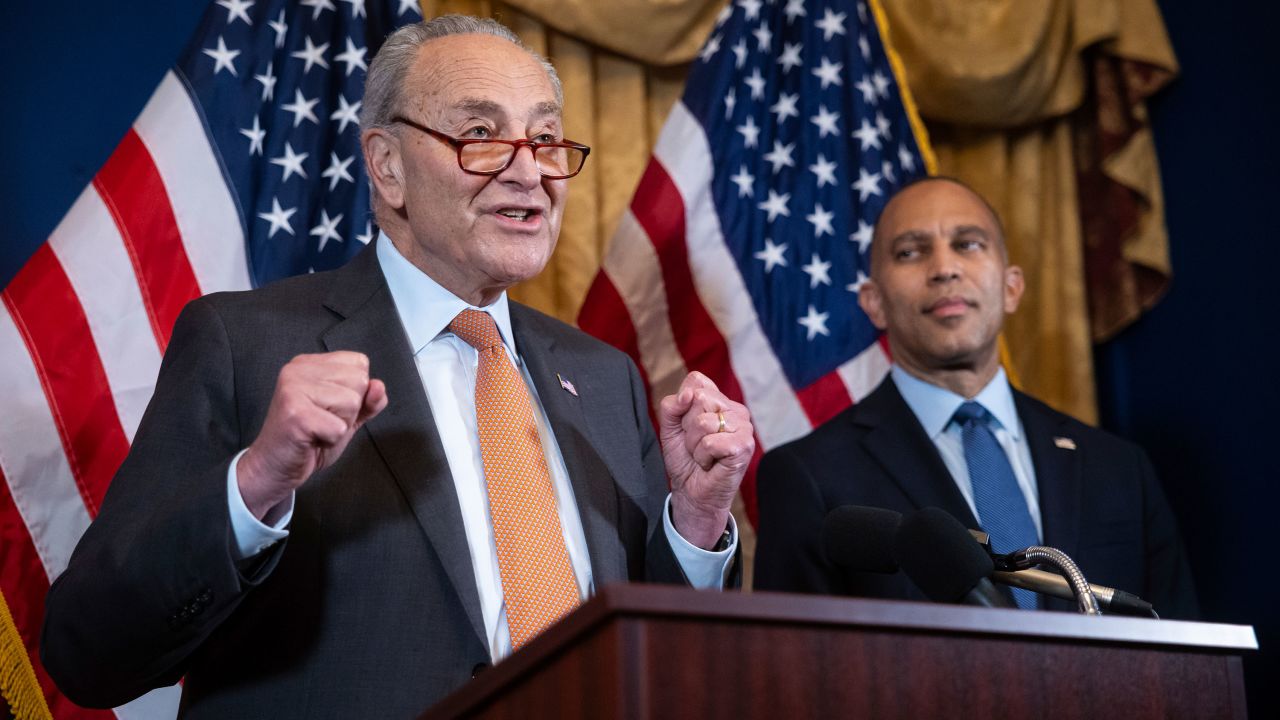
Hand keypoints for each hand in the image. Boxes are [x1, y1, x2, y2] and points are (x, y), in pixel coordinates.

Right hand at [237, 352, 387, 520]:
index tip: (328, 407)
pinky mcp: (295, 414)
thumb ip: (368, 400)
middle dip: (348, 410)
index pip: (359, 363)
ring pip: (351, 402)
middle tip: (321, 420)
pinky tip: (311, 439)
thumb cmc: (309, 438)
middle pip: (359, 381)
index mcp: (310, 363)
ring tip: (316, 429)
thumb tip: (379, 386)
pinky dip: (330, 439)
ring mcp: (294, 389)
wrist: (275, 466)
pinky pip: (339, 427)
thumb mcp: (346, 415)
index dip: (354, 392)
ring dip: (340, 425)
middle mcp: (298, 369)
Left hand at [658, 372, 753, 548]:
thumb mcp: (670, 428)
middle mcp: (736, 410)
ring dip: (694, 444)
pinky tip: (711, 464)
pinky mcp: (744, 446)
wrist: (692, 493)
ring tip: (703, 455)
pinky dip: (703, 456)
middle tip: (696, 444)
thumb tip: (687, 395)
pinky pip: (711, 442)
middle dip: (688, 426)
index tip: (687, 427)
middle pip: (699, 398)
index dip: (683, 405)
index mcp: (721, 401)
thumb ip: (672, 406)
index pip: (696, 381)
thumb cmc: (685, 460)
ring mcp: (744, 427)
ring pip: (703, 422)